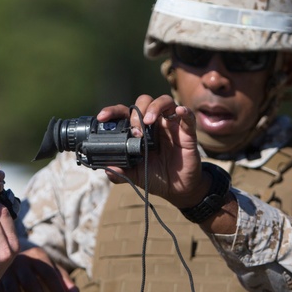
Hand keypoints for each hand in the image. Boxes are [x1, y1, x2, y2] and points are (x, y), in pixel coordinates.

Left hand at [96, 94, 209, 208]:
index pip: (125, 112)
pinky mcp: (187, 133)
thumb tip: (108, 169)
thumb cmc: (156, 177)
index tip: (102, 117)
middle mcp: (154, 124)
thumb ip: (121, 172)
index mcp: (139, 130)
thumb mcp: (135, 175)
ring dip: (155, 107)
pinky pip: (188, 117)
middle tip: (135, 132)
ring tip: (149, 122)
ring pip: (165, 102)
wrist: (177, 189)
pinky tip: (179, 111)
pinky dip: (184, 112)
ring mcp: (171, 126)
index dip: (113, 111)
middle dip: (137, 113)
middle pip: (145, 101)